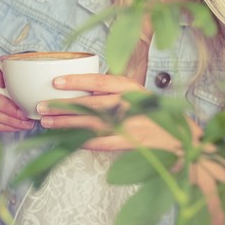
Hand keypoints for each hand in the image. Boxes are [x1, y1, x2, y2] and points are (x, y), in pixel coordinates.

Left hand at [38, 72, 193, 151]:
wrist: (184, 142)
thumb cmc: (156, 117)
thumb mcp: (139, 96)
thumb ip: (115, 92)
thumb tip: (83, 89)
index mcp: (132, 88)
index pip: (100, 81)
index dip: (77, 81)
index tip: (55, 81)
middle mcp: (131, 104)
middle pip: (90, 103)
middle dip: (63, 105)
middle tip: (41, 106)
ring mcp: (131, 125)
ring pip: (92, 123)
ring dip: (67, 124)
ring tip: (46, 123)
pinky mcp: (131, 144)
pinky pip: (101, 143)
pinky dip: (83, 141)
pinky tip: (67, 141)